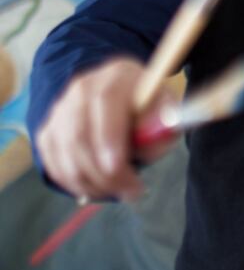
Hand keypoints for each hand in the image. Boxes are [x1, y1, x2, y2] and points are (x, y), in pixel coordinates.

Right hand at [34, 57, 177, 201]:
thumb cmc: (150, 106)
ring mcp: (61, 108)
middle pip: (81, 134)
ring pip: (65, 153)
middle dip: (104, 172)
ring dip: (91, 182)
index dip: (108, 138)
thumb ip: (163, 124)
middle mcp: (82, 88)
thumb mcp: (168, 110)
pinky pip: (53, 161)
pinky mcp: (49, 129)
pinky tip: (96, 190)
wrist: (125, 95)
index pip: (105, 103)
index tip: (118, 168)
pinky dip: (72, 182)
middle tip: (132, 192)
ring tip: (120, 193)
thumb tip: (147, 142)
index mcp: (117, 76)